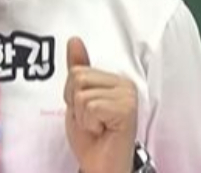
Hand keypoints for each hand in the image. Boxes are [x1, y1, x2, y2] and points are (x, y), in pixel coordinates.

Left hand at [64, 37, 137, 172]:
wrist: (100, 164)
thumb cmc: (91, 137)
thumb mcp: (77, 99)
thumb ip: (77, 70)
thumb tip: (74, 41)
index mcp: (114, 79)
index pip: (77, 70)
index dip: (72, 94)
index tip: (88, 111)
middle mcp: (125, 84)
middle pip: (78, 77)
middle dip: (76, 103)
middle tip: (92, 120)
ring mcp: (127, 96)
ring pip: (82, 92)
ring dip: (83, 115)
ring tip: (97, 125)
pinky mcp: (126, 108)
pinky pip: (90, 105)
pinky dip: (89, 122)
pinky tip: (102, 130)